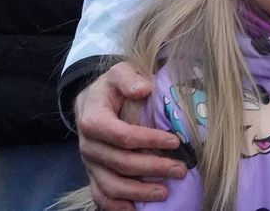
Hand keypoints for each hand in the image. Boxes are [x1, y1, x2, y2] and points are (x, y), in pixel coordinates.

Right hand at [75, 61, 183, 210]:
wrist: (92, 101)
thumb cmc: (112, 87)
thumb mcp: (118, 72)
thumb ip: (129, 78)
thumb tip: (144, 88)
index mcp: (93, 120)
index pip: (123, 136)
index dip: (149, 141)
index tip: (175, 142)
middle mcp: (88, 145)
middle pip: (121, 163)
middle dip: (153, 168)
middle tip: (181, 170)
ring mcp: (90, 163)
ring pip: (112, 185)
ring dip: (139, 191)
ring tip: (165, 192)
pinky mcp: (93, 174)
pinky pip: (100, 195)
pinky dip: (116, 206)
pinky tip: (135, 209)